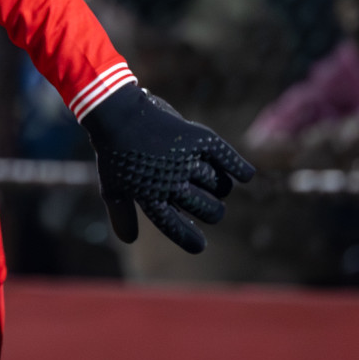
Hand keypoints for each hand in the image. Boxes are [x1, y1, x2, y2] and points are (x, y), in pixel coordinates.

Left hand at [81, 84, 254, 252]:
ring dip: (219, 187)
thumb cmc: (114, 152)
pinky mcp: (198, 139)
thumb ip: (122, 214)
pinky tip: (245, 175)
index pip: (175, 226)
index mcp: (149, 195)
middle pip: (206, 208)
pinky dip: (239, 167)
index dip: (189, 239)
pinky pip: (227, 158)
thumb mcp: (112, 186)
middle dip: (213, 212)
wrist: (119, 112)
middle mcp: (170, 181)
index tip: (201, 247)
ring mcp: (185, 160)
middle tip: (214, 209)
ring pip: (218, 185)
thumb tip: (130, 241)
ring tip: (215, 185)